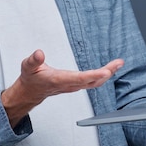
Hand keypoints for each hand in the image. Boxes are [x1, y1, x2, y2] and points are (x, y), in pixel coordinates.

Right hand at [1, 49, 123, 125]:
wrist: (30, 92)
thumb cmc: (31, 78)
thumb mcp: (27, 66)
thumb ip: (33, 60)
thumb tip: (39, 53)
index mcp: (58, 80)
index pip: (79, 78)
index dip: (93, 75)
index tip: (105, 72)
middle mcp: (69, 85)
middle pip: (91, 81)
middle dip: (106, 73)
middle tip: (118, 63)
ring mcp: (73, 86)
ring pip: (94, 83)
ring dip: (107, 73)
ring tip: (118, 64)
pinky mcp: (76, 85)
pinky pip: (92, 82)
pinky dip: (102, 76)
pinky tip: (109, 69)